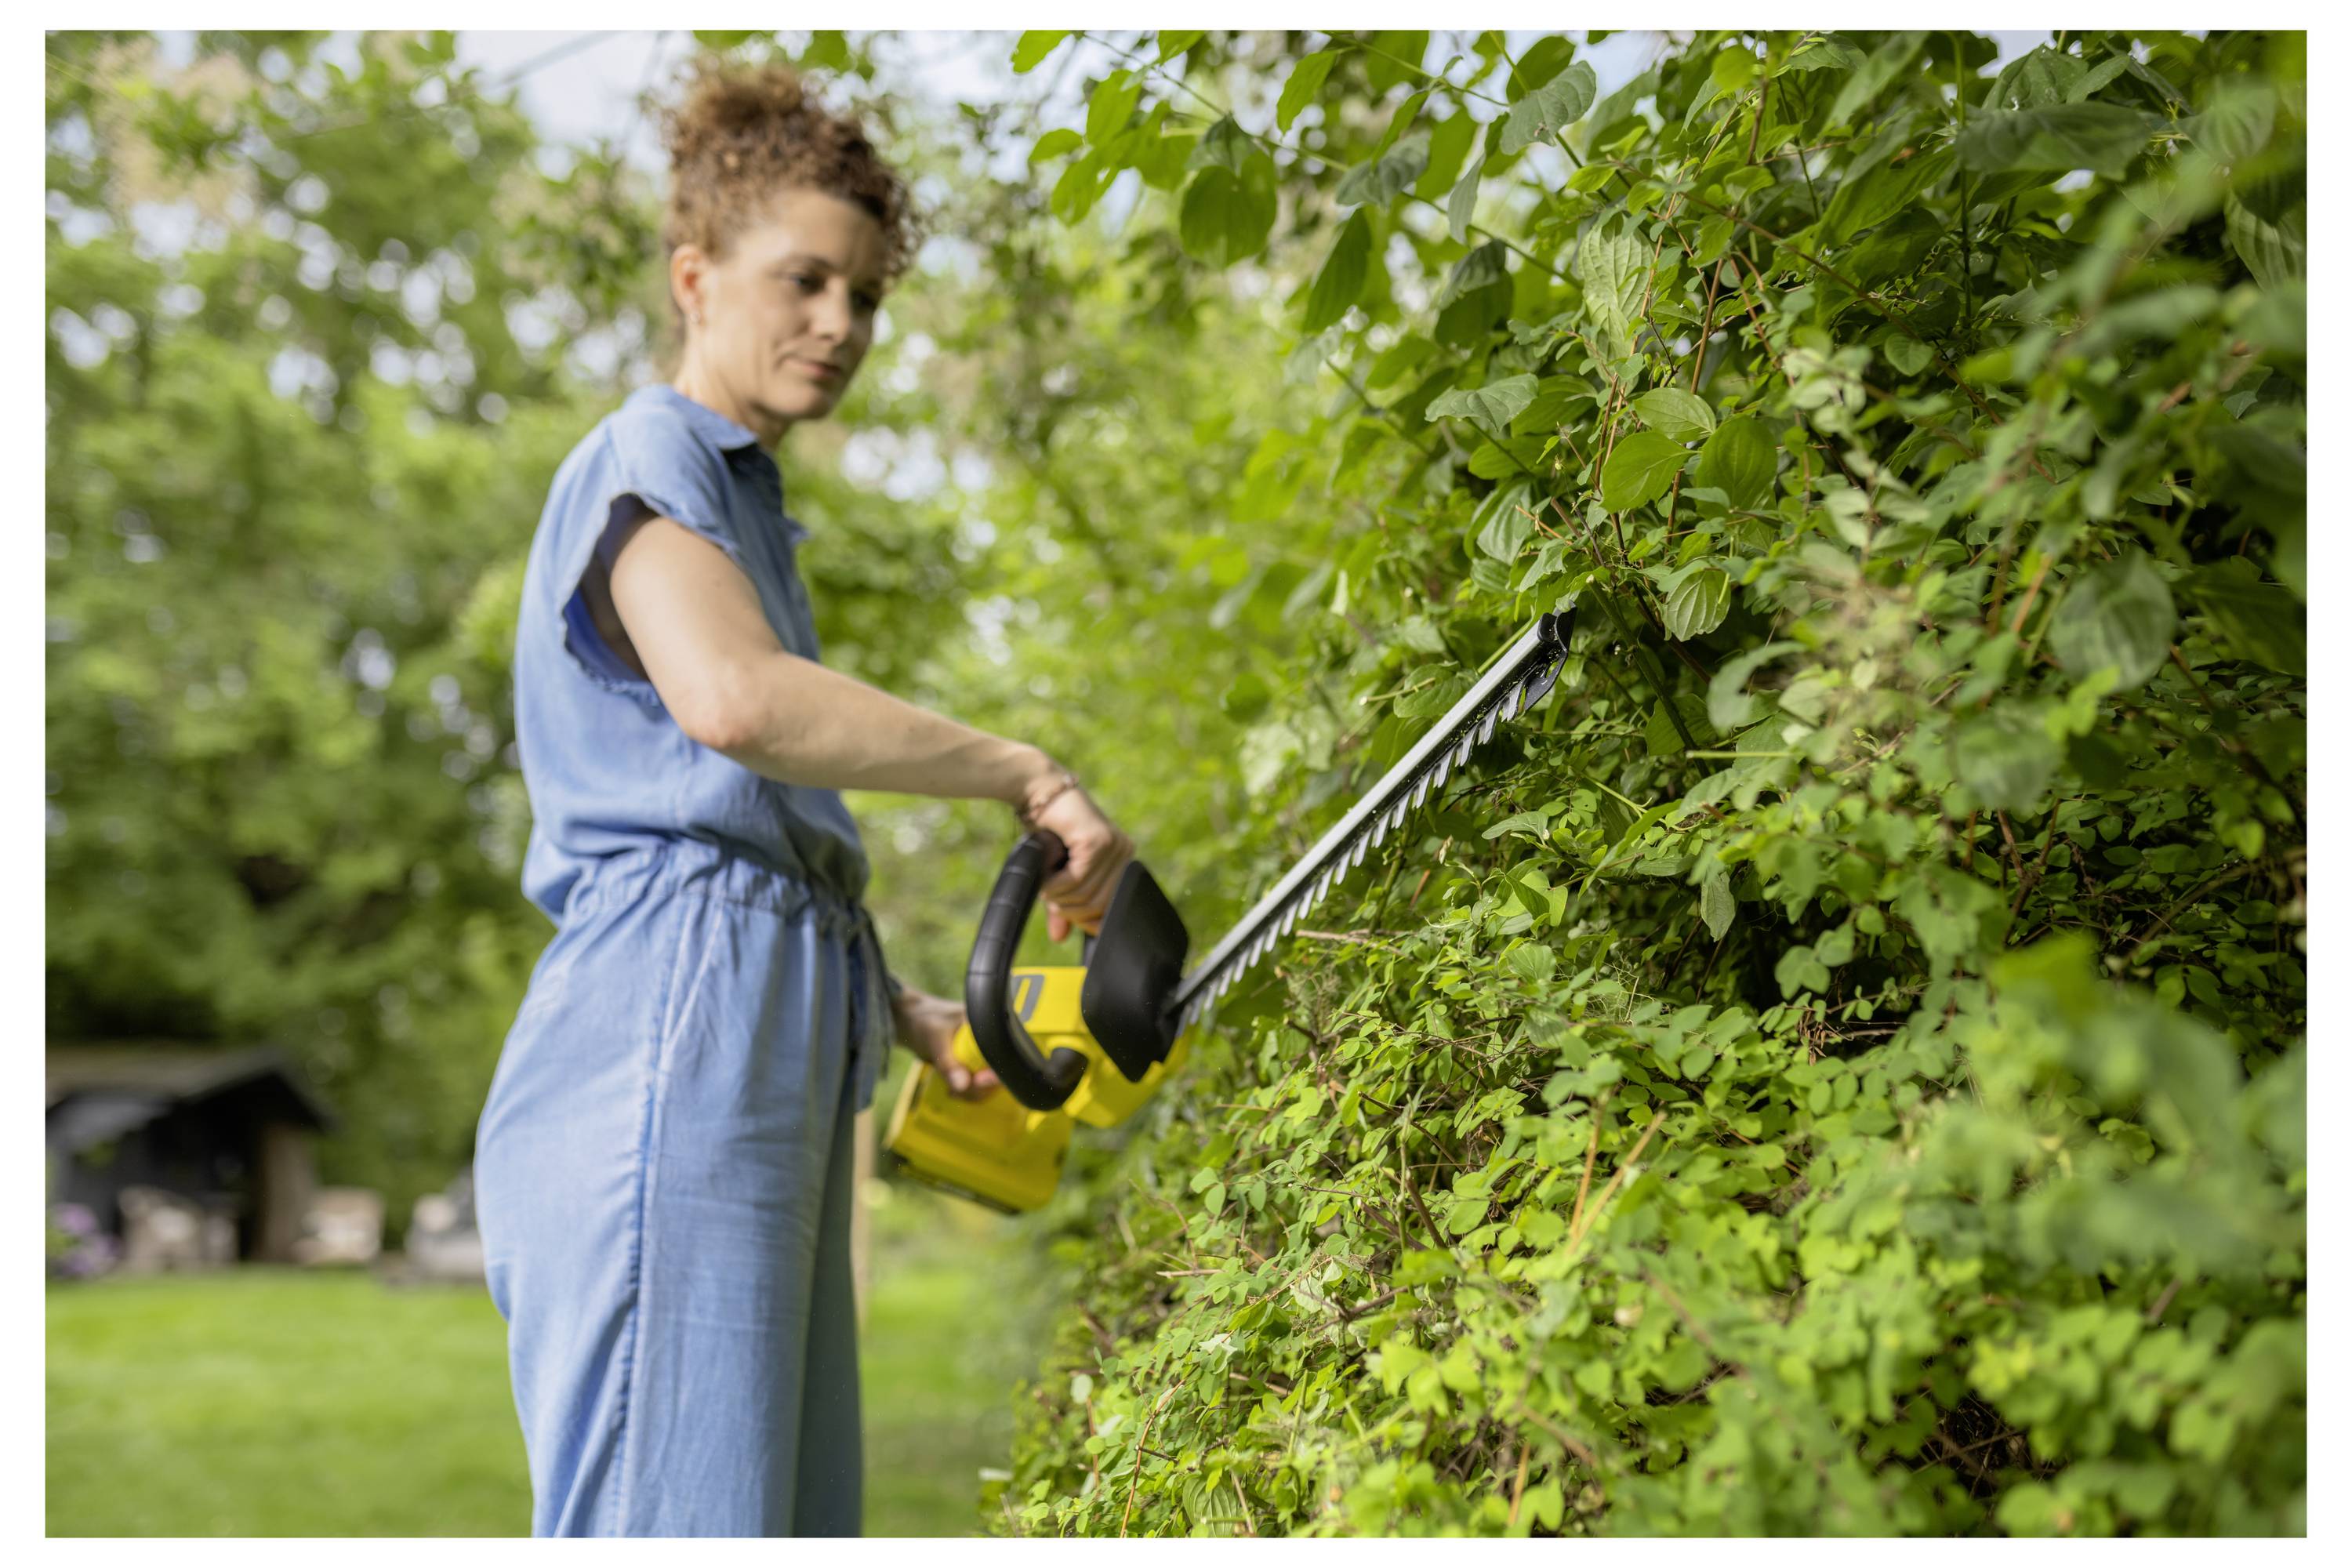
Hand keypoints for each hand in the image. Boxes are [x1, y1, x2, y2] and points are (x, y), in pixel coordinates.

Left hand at [890, 984, 999, 1099]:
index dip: (996, 1072)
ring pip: (989, 1081)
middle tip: (958, 1090)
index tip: (977, 1081)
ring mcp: (982, 1051)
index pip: (1005, 1052)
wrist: (909, 1021)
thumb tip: (962, 1086)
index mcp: (988, 1023)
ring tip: (952, 1090)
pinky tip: (953, 1089)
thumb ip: (948, 1063)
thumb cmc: (923, 1020)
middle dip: (980, 1086)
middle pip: (999, 1071)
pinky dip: (967, 1090)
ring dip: (972, 1092)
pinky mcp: (973, 1061)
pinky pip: (978, 1082)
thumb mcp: (935, 1040)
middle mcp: (990, 1037)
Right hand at [1023, 770, 1133, 942]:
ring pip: (1085, 896)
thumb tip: (1060, 937)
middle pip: (1099, 906)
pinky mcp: (1097, 842)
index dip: (1089, 919)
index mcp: (1121, 860)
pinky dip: (1055, 884)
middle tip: (1050, 895)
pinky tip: (1048, 871)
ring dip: (1058, 895)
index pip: (1113, 907)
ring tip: (1046, 879)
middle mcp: (1123, 852)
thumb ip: (1062, 905)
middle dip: (1069, 909)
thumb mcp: (1057, 875)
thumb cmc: (1046, 830)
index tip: (1068, 917)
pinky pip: (1076, 881)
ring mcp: (1114, 846)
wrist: (1036, 791)